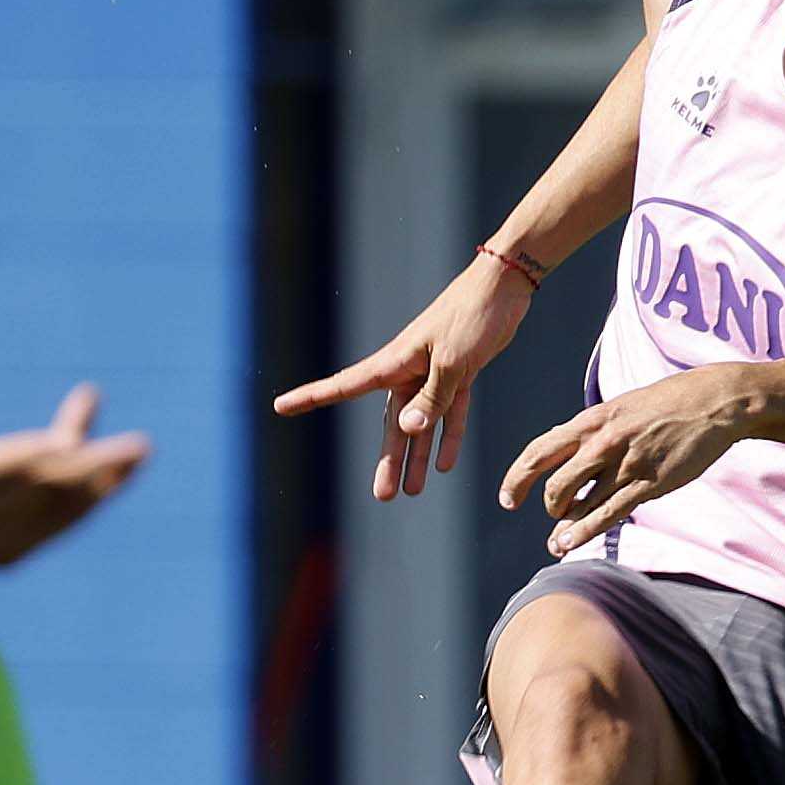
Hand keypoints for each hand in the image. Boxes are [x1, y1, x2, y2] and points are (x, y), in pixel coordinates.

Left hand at [0, 384, 151, 567]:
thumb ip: (25, 464)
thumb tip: (73, 433)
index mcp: (1, 551)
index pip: (65, 518)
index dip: (102, 487)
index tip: (134, 456)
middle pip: (61, 504)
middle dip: (107, 476)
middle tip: (145, 448)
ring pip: (41, 486)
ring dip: (87, 462)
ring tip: (122, 444)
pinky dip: (31, 456)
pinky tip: (60, 442)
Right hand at [271, 258, 537, 500]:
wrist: (504, 287)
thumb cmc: (472, 317)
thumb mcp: (452, 361)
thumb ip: (431, 398)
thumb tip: (406, 429)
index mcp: (396, 362)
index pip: (345, 385)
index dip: (311, 397)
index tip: (280, 407)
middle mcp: (409, 370)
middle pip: (393, 423)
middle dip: (388, 460)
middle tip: (382, 497)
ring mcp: (434, 373)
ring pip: (422, 423)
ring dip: (418, 457)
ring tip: (413, 492)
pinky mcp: (460, 373)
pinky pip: (450, 412)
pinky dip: (448, 437)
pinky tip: (445, 466)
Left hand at [497, 368, 748, 553]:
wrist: (714, 402)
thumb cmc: (668, 404)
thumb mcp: (622, 408)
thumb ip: (597, 433)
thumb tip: (578, 459)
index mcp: (591, 421)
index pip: (539, 451)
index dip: (516, 478)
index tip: (507, 498)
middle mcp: (602, 442)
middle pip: (554, 483)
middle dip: (547, 505)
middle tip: (552, 514)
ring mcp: (626, 463)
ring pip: (579, 503)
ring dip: (564, 527)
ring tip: (556, 543)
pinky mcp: (650, 483)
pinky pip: (609, 514)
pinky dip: (585, 532)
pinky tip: (570, 544)